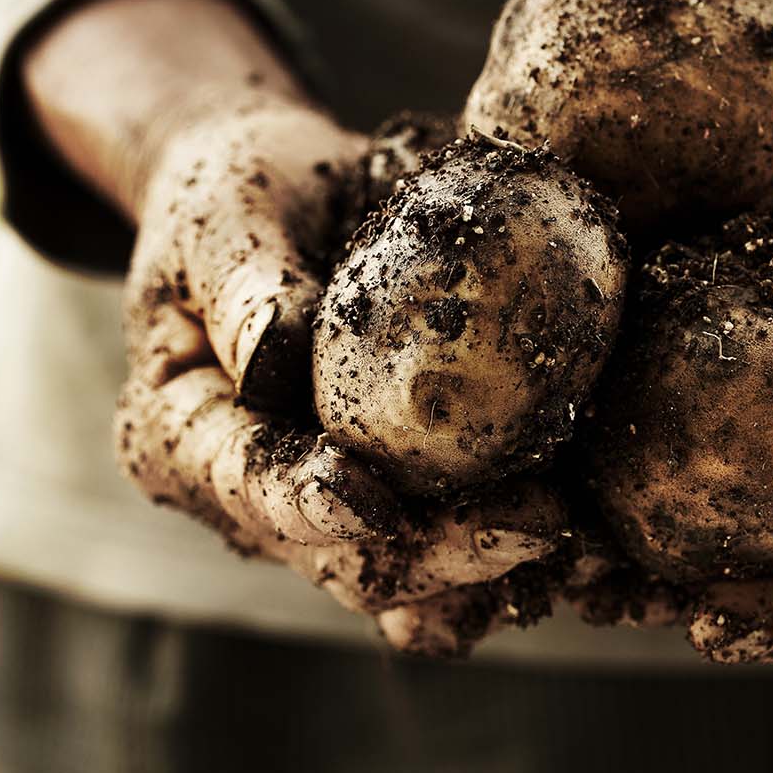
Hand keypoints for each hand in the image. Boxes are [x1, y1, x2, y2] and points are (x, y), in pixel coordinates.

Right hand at [24, 0, 560, 654]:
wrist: (281, 197)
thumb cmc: (240, 190)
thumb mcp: (225, 213)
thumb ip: (245, 281)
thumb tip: (274, 353)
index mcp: (182, 436)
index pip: (250, 487)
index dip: (309, 506)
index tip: (372, 503)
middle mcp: (250, 497)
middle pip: (343, 560)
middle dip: (438, 556)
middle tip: (539, 522)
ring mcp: (325, 509)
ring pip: (407, 581)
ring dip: (491, 579)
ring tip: (581, 547)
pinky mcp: (392, 499)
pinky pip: (452, 551)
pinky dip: (515, 557)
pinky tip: (591, 540)